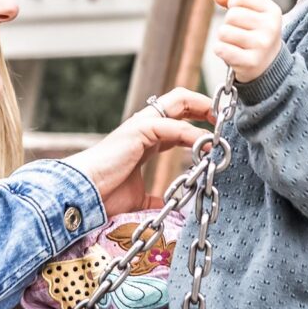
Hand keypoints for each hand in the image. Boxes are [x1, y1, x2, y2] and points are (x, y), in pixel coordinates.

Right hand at [62, 87, 212, 217]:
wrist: (84, 195)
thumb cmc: (104, 194)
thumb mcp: (138, 198)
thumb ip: (155, 198)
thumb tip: (171, 209)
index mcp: (145, 139)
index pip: (177, 119)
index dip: (198, 120)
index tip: (218, 132)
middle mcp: (144, 126)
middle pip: (180, 100)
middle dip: (204, 104)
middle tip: (224, 116)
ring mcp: (141, 125)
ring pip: (177, 100)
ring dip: (202, 109)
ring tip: (220, 122)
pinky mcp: (138, 130)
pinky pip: (172, 126)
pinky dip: (192, 133)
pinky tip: (204, 144)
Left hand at [212, 0, 282, 82]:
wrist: (268, 64)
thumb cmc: (256, 33)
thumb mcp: (252, 13)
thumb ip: (234, 0)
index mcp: (272, 11)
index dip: (234, 2)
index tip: (239, 10)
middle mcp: (270, 27)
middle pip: (232, 15)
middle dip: (229, 23)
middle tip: (239, 31)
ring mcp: (261, 45)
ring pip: (224, 31)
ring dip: (224, 37)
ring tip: (236, 43)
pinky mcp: (251, 61)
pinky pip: (221, 48)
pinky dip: (220, 50)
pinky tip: (231, 52)